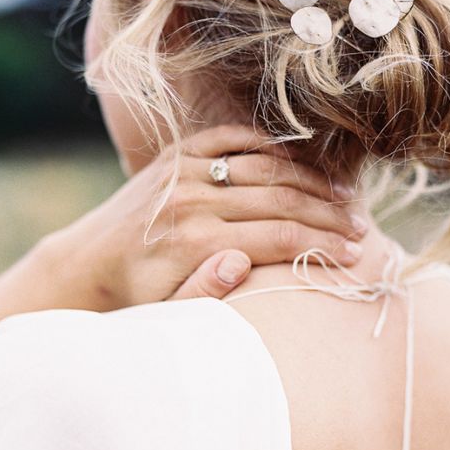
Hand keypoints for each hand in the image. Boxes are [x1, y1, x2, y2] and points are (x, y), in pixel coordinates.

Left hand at [41, 124, 365, 309]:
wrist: (89, 260)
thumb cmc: (137, 294)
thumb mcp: (167, 311)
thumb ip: (204, 292)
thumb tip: (240, 261)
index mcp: (194, 242)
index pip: (279, 237)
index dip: (322, 245)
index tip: (355, 254)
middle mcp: (190, 199)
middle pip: (280, 199)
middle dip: (327, 214)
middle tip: (360, 226)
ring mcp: (182, 168)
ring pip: (264, 166)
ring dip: (309, 180)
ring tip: (343, 195)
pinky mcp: (176, 151)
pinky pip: (232, 137)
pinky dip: (270, 145)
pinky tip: (299, 161)